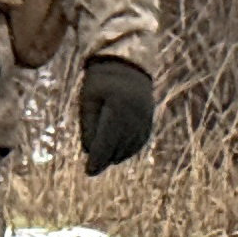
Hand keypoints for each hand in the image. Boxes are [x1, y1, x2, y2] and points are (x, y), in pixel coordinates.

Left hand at [78, 56, 154, 174]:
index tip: (89, 171)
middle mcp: (135, 114)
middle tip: (92, 167)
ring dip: (115, 154)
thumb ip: (88, 125)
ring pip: (129, 146)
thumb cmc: (100, 82)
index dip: (97, 158)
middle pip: (117, 146)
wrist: (127, 65)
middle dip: (104, 157)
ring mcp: (145, 118)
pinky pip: (138, 141)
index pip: (106, 140)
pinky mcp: (149, 120)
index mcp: (117, 106)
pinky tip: (116, 154)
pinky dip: (127, 149)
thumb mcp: (88, 100)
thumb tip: (90, 153)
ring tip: (103, 156)